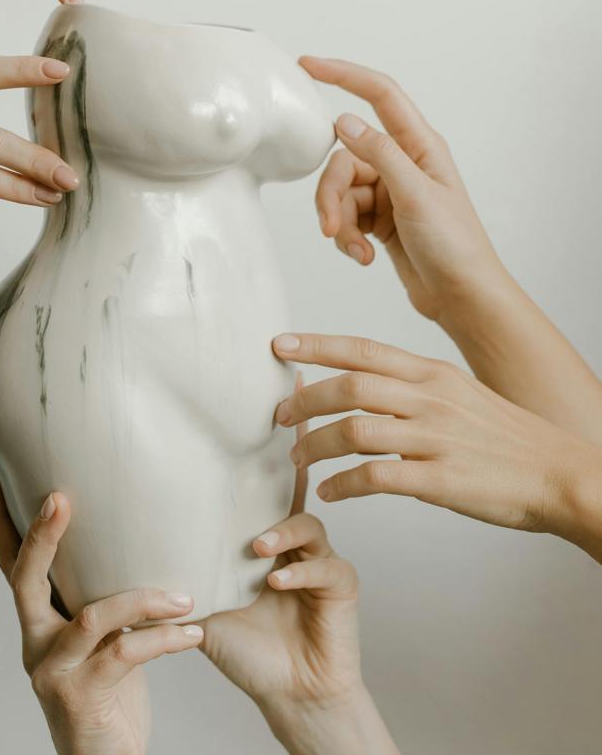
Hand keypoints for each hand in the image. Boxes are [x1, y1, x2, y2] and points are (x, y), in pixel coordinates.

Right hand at [0, 469, 203, 754]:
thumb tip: (131, 536)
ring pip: (92, 616)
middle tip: (59, 497)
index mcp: (38, 622)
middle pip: (25, 579)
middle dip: (41, 536)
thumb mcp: (99, 638)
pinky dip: (164, 640)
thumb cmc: (108, 691)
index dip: (0, 520)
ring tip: (183, 595)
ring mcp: (54, 670)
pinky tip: (193, 634)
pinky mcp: (81, 696)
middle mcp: (36, 642)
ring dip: (143, 599)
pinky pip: (126, 654)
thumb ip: (99, 596)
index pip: (11, 564)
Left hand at [200, 437, 397, 754]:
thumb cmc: (246, 648)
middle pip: (294, 489)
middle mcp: (294, 540)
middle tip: (276, 436)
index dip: (260, 450)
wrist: (289, 695)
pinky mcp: (341, 585)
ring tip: (258, 548)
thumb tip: (126, 543)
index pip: (261, 486)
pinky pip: (324, 568)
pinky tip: (276, 583)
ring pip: (308, 525)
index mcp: (263, 536)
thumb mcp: (205, 603)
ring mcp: (320, 559)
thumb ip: (182, 570)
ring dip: (282, 532)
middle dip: (286, 462)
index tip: (255, 409)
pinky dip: (299, 574)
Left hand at [274, 332, 601, 562]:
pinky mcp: (440, 479)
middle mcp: (430, 398)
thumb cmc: (508, 440)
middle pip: (349, 385)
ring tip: (297, 457)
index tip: (278, 345)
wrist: (559, 474)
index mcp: (432, 374)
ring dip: (315, 444)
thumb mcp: (460, 395)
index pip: (362, 349)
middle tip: (277, 416)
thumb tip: (368, 389)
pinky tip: (331, 492)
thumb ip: (415, 389)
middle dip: (304, 398)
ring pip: (354, 429)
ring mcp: (435, 437)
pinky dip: (343, 484)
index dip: (315, 344)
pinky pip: (375, 477)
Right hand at [300, 57, 500, 321]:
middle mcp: (403, 162)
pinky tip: (362, 256)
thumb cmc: (456, 246)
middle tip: (331, 227)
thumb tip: (344, 120)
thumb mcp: (415, 196)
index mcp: (420, 146)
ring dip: (338, 221)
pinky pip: (345, 215)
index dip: (343, 74)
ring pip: (340, 189)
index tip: (307, 65)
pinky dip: (347, 237)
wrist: (463, 298)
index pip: (379, 94)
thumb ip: (379, 154)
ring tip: (353, 248)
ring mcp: (389, 190)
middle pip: (344, 156)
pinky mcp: (378, 218)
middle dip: (330, 193)